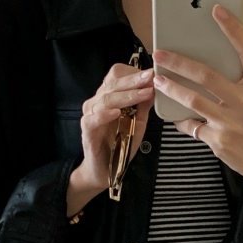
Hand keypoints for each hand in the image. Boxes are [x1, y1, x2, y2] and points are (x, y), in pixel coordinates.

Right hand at [67, 63, 153, 214]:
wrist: (104, 170)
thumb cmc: (121, 145)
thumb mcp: (138, 123)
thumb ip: (144, 106)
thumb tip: (155, 87)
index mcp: (109, 96)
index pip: (117, 75)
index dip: (134, 72)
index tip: (153, 73)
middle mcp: (97, 102)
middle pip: (113, 83)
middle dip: (134, 79)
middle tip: (151, 77)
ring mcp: (91, 115)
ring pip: (106, 98)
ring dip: (127, 95)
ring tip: (143, 94)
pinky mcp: (87, 130)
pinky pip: (94, 118)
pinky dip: (105, 114)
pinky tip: (117, 112)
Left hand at [152, 4, 242, 197]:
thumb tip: (215, 57)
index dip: (233, 29)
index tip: (216, 10)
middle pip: (207, 75)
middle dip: (180, 63)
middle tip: (161, 53)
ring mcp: (231, 122)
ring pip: (193, 100)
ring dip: (171, 88)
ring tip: (157, 79)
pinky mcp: (218, 139)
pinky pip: (191, 125)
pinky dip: (181, 119)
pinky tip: (173, 114)